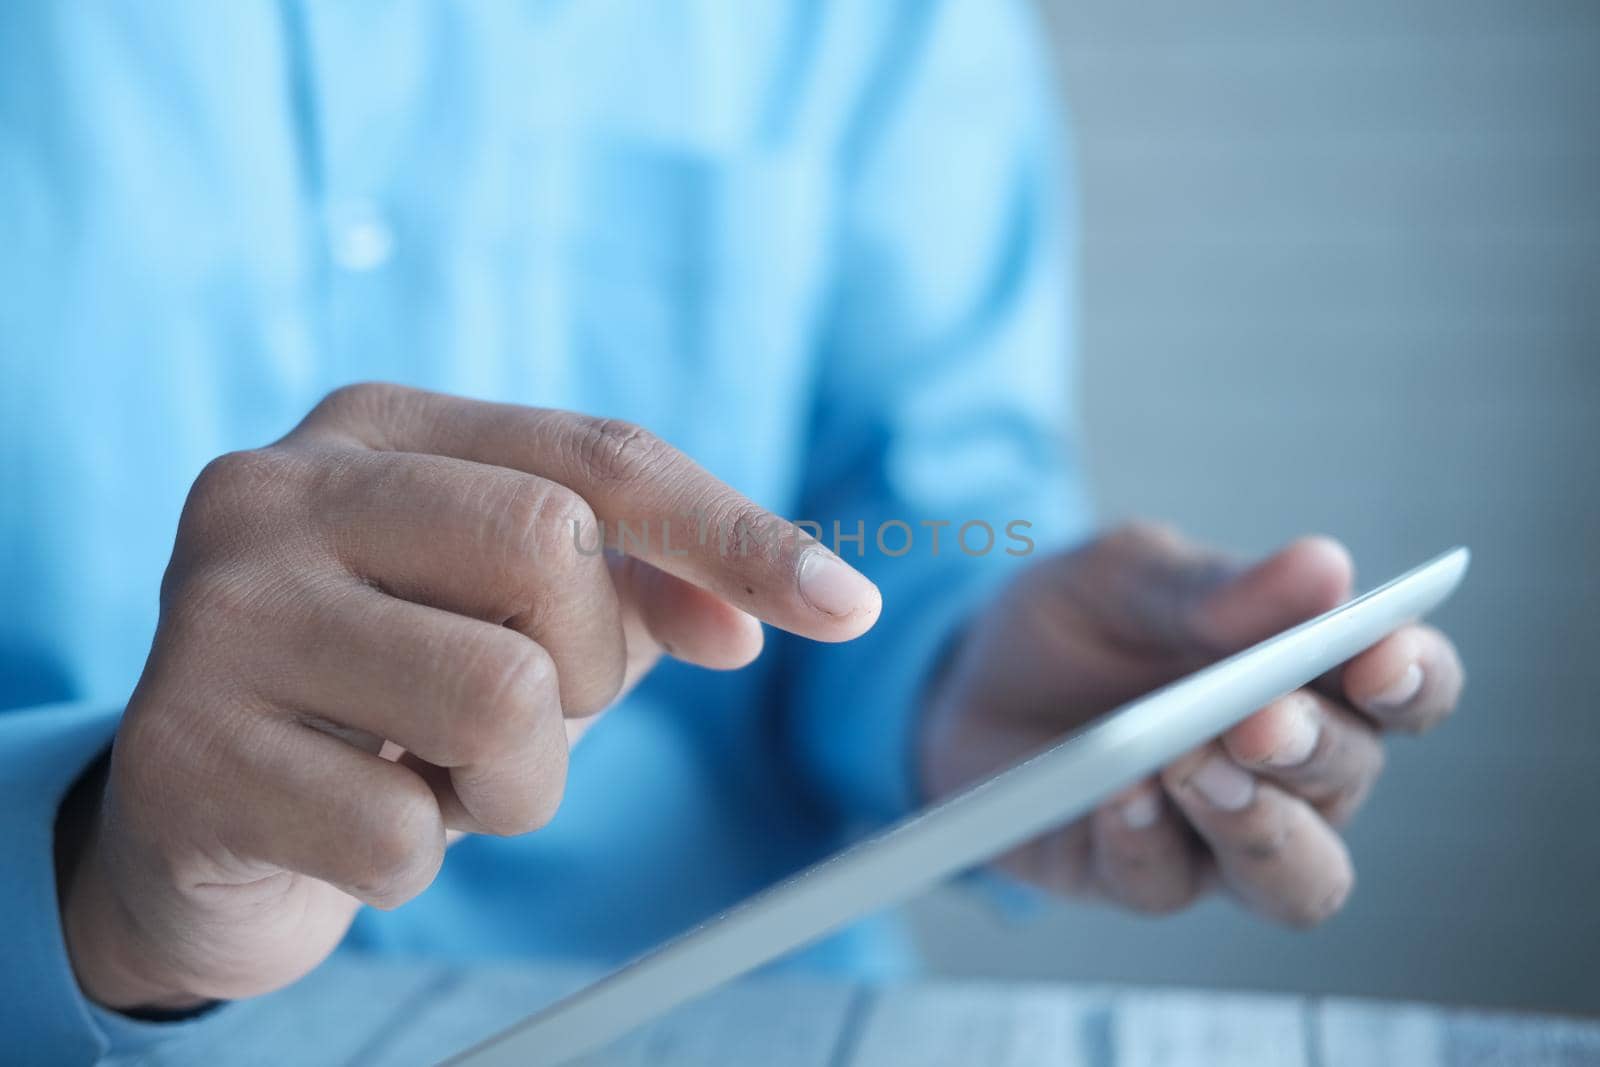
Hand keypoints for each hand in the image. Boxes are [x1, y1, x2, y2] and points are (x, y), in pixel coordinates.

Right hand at [58, 383, 879, 1010]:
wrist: (198, 818)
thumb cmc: (384, 699)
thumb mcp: (518, 624)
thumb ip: (639, 594)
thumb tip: (769, 614)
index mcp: (376, 431)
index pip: (599, 456)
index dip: (735, 533)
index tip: (850, 608)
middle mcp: (278, 488)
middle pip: (549, 550)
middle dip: (587, 670)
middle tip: (521, 717)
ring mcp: (215, 613)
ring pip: (499, 699)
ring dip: (514, 783)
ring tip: (438, 780)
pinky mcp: (180, 749)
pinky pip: (403, 833)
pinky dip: (418, 856)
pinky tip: (349, 826)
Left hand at [919, 524, 1462, 925]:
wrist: (968, 682)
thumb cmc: (1077, 622)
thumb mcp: (1124, 575)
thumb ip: (1212, 586)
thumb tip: (1325, 568)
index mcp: (1316, 678)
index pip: (1407, 686)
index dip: (1413, 676)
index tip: (1385, 654)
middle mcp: (1294, 773)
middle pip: (1351, 776)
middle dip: (1311, 747)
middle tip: (1258, 717)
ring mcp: (1222, 837)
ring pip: (1299, 877)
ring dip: (1259, 827)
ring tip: (1195, 765)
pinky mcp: (1142, 878)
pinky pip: (1167, 886)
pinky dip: (1146, 839)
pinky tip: (1117, 795)